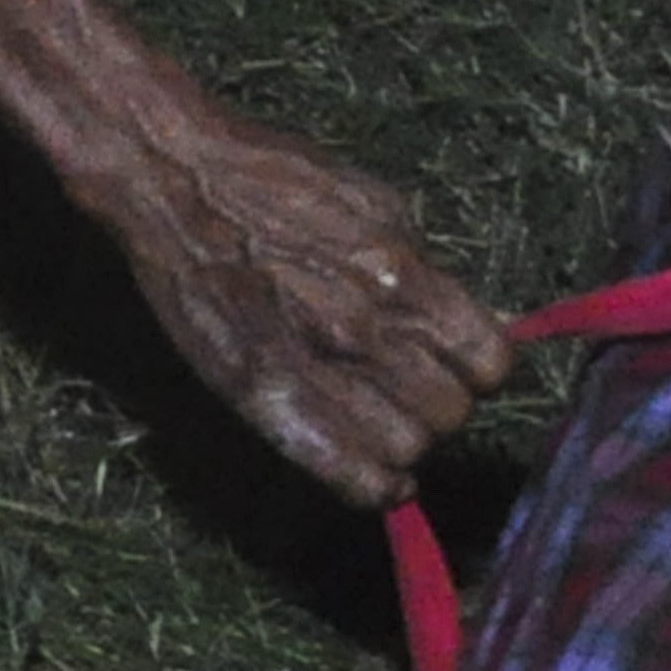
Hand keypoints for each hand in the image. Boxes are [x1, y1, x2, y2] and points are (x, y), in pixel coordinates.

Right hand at [108, 118, 516, 502]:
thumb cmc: (282, 185)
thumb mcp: (380, 207)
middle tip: (420, 388)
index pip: (490, 364)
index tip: (465, 362)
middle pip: (451, 413)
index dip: (483, 368)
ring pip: (406, 451)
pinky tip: (383, 477)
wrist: (180, 187)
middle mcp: (364, 332)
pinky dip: (374, 486)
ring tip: (389, 420)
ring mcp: (313, 370)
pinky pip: (344, 473)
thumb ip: (431, 273)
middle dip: (445, 404)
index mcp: (401, 278)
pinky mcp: (263, 399)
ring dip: (407, 442)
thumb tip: (486, 324)